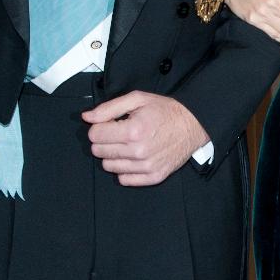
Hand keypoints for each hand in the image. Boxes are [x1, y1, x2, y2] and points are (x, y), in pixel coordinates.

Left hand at [84, 91, 210, 185]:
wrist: (193, 125)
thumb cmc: (165, 111)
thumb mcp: (137, 99)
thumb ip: (109, 108)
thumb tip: (86, 117)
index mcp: (133, 130)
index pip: (94, 135)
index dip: (99, 127)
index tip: (109, 124)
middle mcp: (138, 151)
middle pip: (99, 151)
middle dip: (104, 140)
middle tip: (118, 133)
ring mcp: (147, 167)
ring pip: (109, 167)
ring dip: (113, 155)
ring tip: (126, 144)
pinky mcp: (154, 177)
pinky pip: (124, 180)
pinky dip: (124, 169)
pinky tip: (133, 157)